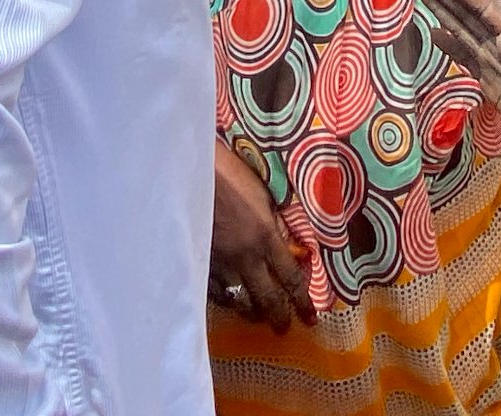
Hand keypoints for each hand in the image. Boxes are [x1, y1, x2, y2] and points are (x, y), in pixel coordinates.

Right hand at [210, 140, 316, 330]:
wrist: (189, 173)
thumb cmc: (230, 174)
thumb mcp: (263, 193)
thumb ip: (276, 222)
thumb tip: (290, 244)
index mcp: (265, 236)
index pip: (291, 278)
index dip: (303, 301)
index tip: (311, 317)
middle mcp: (245, 256)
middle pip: (267, 297)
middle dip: (279, 316)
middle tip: (285, 327)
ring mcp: (219, 263)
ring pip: (239, 299)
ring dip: (252, 310)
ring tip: (258, 316)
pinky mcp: (198, 262)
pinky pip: (214, 291)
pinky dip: (225, 298)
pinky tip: (229, 300)